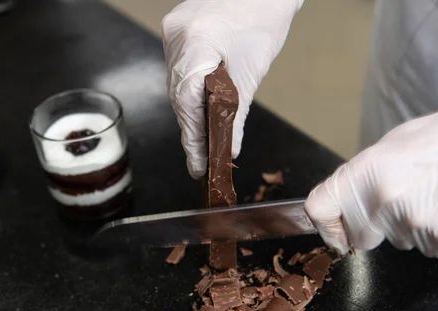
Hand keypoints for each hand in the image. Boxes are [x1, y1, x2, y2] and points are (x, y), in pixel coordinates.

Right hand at [162, 0, 303, 177]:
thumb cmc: (265, 17)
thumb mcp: (252, 71)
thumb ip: (236, 114)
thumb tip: (229, 148)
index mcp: (195, 43)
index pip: (187, 103)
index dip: (193, 140)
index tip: (199, 166)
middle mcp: (176, 37)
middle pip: (178, 98)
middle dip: (193, 131)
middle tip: (203, 161)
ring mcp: (172, 33)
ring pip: (176, 87)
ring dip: (191, 114)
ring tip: (203, 142)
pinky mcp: (175, 32)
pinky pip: (178, 71)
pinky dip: (191, 94)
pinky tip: (200, 111)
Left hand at [305, 101, 437, 257]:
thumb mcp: (393, 146)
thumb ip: (364, 178)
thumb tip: (345, 203)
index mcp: (367, 173)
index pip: (319, 209)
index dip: (324, 225)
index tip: (334, 232)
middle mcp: (386, 202)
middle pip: (361, 237)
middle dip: (374, 227)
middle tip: (402, 202)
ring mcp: (418, 225)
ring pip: (402, 243)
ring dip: (414, 227)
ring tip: (437, 197)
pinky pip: (434, 247)